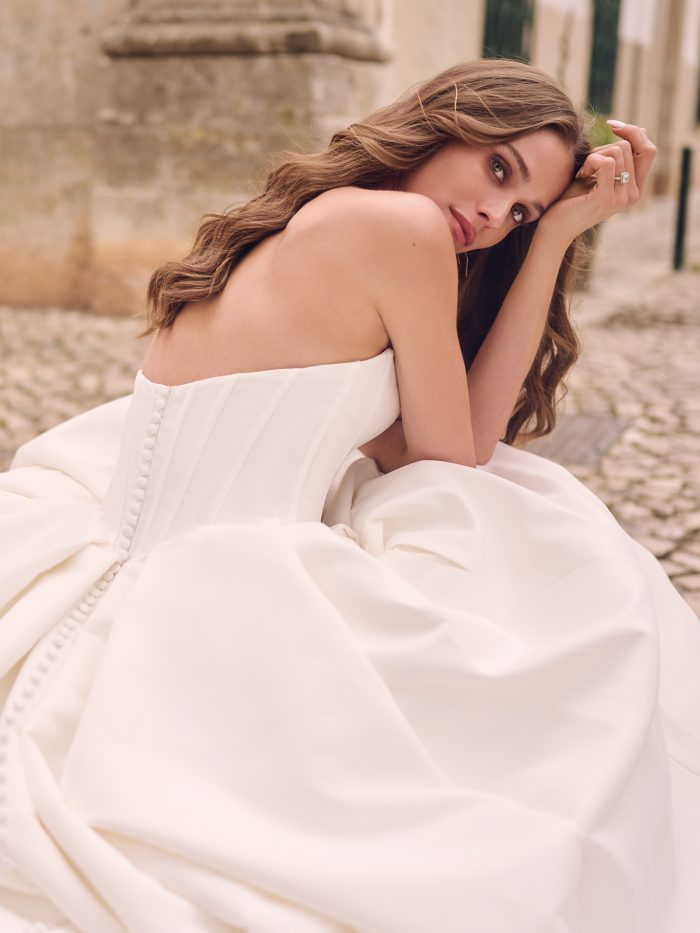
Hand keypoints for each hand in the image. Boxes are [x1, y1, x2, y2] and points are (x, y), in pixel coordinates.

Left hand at [538, 122, 656, 245]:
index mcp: (634, 187)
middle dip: (603, 147)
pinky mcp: (608, 199)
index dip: (633, 132)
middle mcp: (633, 194)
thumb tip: (642, 129)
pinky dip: (590, 161)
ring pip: (618, 151)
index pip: (648, 150)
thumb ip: (616, 155)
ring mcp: (623, 198)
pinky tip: (581, 176)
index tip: (612, 125)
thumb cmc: (571, 198)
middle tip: (586, 166)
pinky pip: (606, 162)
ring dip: (594, 155)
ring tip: (583, 173)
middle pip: (629, 147)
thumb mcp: (598, 171)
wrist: (555, 227)